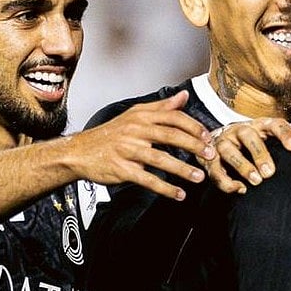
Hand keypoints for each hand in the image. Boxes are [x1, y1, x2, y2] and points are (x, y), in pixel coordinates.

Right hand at [67, 91, 215, 200]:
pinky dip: (165, 188)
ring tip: (199, 177)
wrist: (79, 151)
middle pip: (170, 136)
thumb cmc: (110, 134)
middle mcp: (135, 130)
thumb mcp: (135, 115)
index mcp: (141, 116)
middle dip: (194, 146)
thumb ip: (162, 107)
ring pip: (160, 159)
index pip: (173, 117)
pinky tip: (178, 193)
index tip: (207, 136)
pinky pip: (147, 179)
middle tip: (210, 155)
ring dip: (182, 169)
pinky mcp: (121, 169)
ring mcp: (128, 150)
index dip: (193, 127)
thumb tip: (184, 96)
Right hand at [199, 118, 290, 193]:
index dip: (285, 134)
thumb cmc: (251, 142)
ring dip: (242, 166)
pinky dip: (226, 181)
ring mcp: (223, 143)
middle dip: (259, 154)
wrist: (218, 139)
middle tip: (269, 172)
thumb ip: (282, 142)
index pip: (274, 124)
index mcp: (258, 125)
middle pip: (248, 136)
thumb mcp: (268, 138)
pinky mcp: (210, 159)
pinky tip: (239, 188)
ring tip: (255, 181)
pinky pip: (215, 170)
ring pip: (229, 151)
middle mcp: (239, 130)